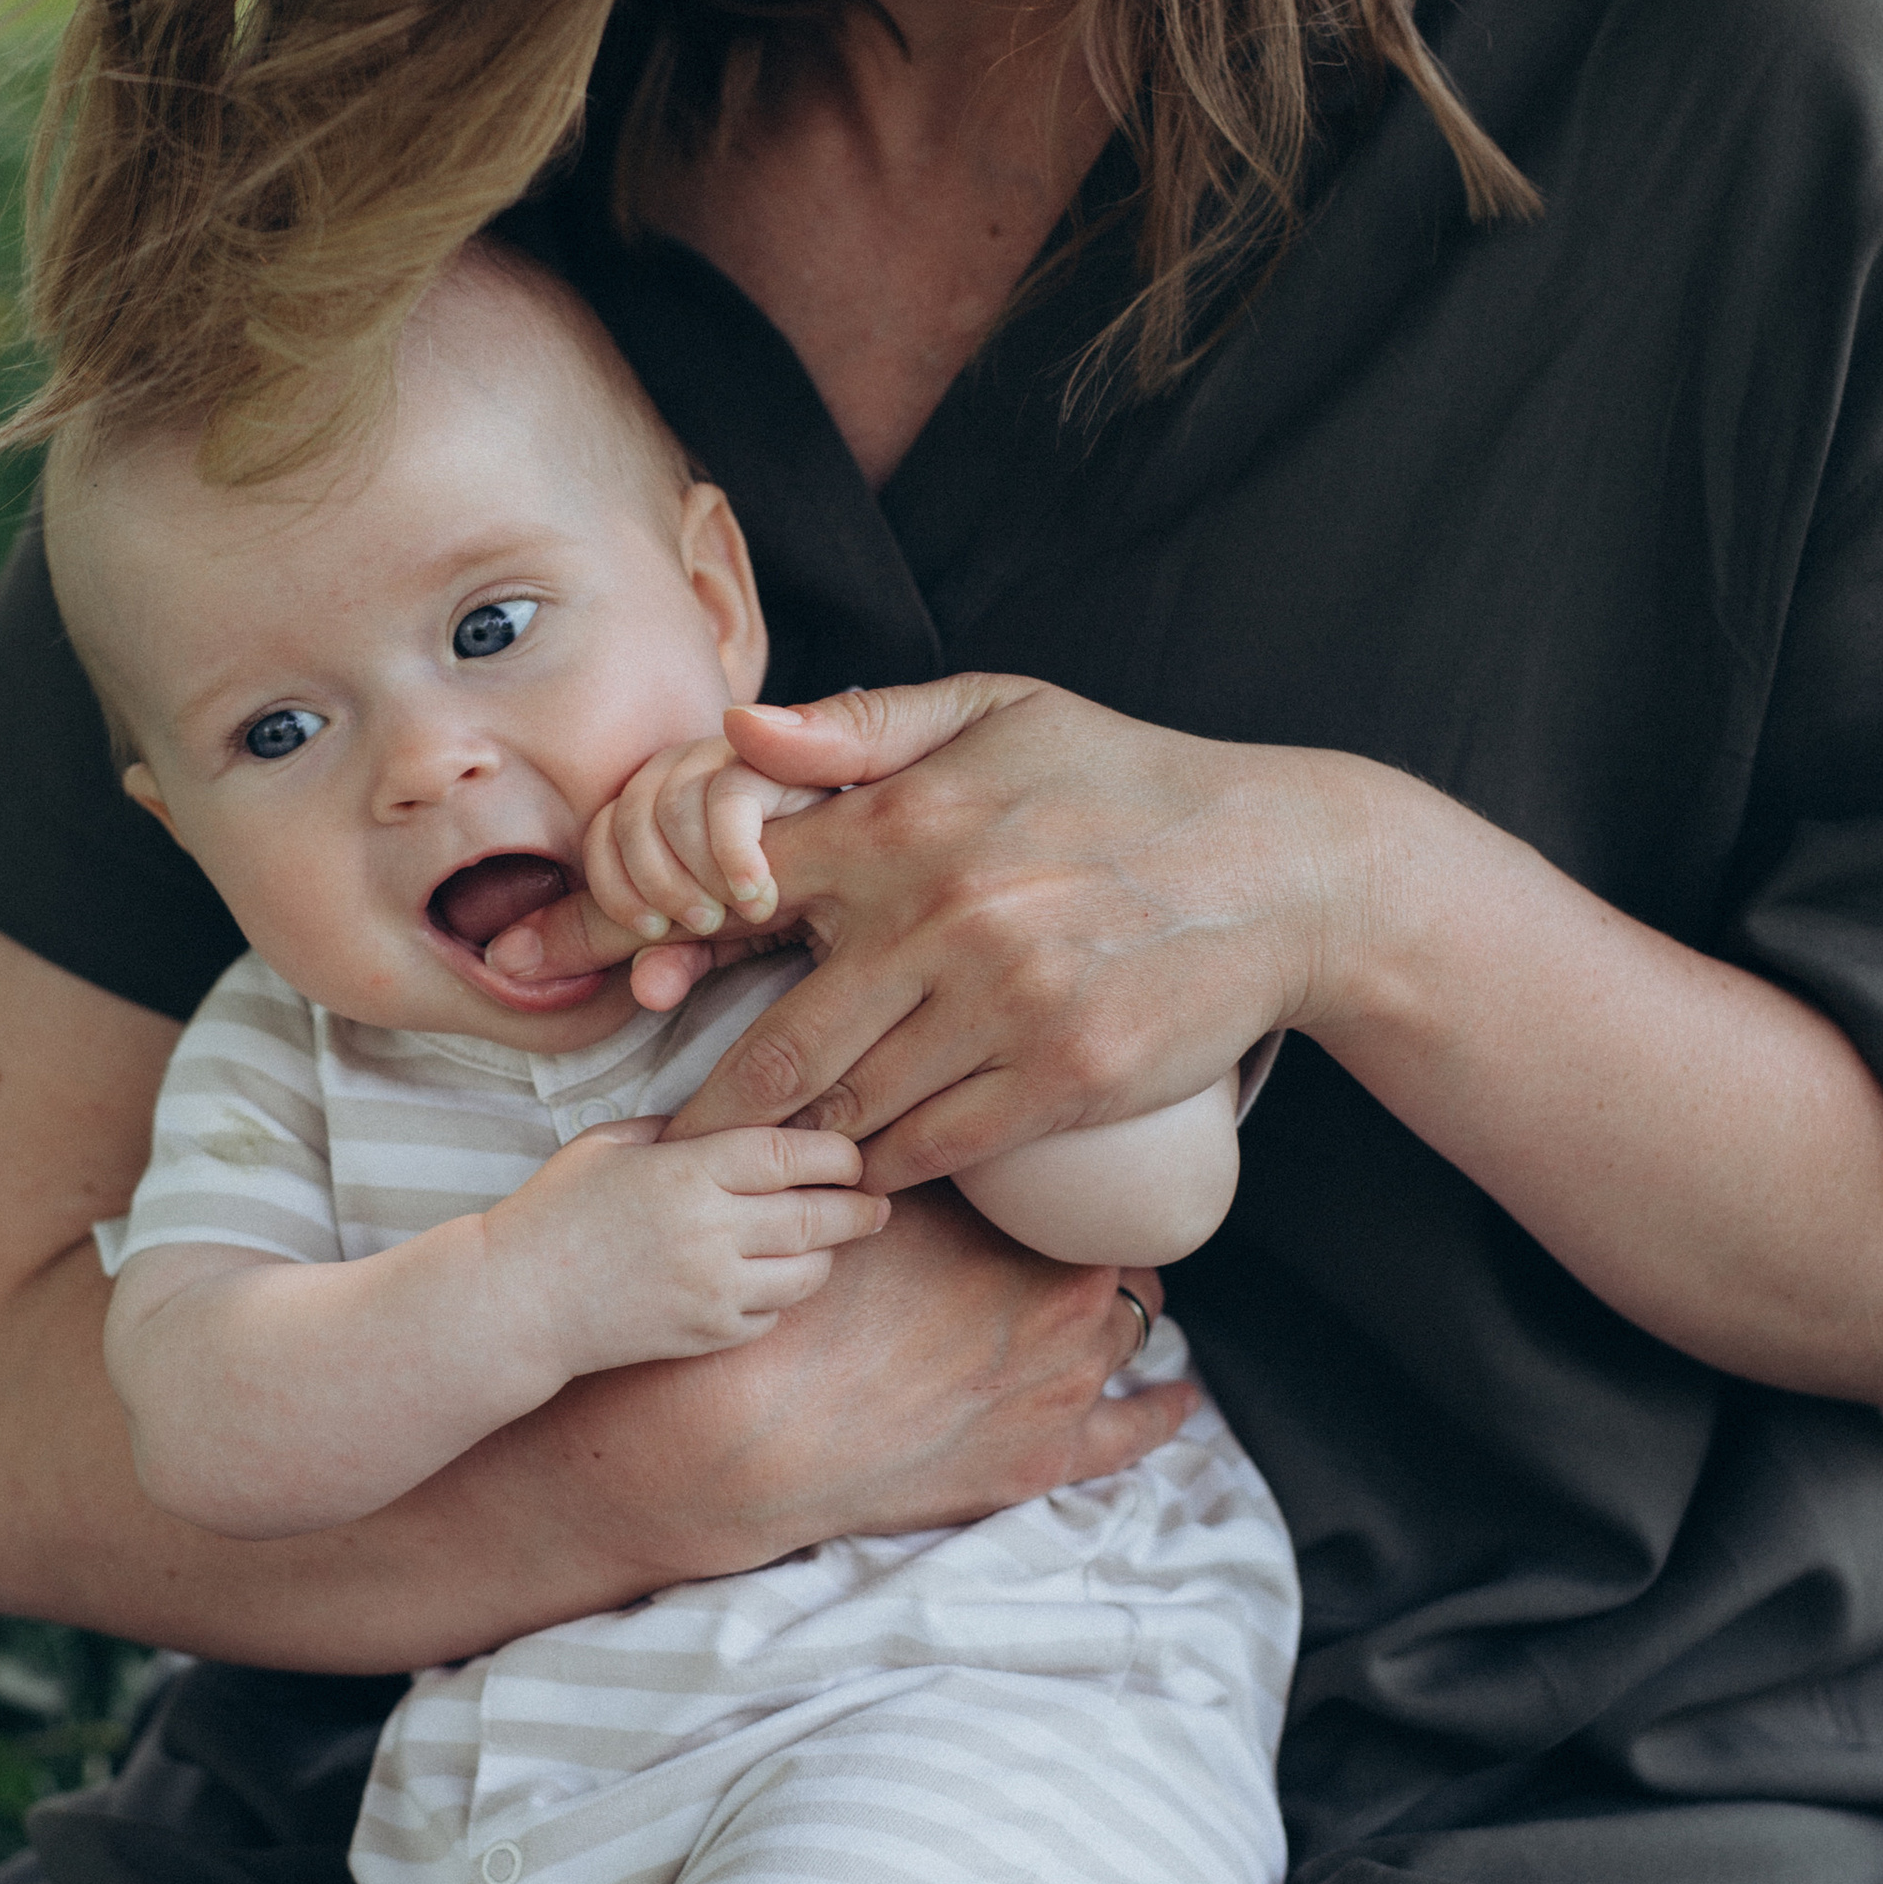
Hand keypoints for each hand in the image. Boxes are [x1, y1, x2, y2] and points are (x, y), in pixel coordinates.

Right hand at [487, 1115, 888, 1376]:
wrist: (514, 1303)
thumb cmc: (554, 1211)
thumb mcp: (608, 1144)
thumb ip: (678, 1127)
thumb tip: (742, 1116)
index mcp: (686, 1173)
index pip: (791, 1156)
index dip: (835, 1152)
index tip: (850, 1152)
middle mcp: (709, 1234)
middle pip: (818, 1217)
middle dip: (859, 1207)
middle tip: (877, 1202)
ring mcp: (712, 1292)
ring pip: (809, 1274)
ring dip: (827, 1254)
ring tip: (830, 1237)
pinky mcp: (706, 1336)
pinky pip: (773, 1316)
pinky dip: (781, 1296)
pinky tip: (770, 1276)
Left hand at [492, 674, 1367, 1190]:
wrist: (1283, 870)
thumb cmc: (1125, 782)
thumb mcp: (998, 711)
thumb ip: (860, 725)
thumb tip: (740, 732)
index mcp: (905, 824)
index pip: (731, 890)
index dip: (650, 939)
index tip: (600, 986)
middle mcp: (942, 919)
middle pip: (777, 1045)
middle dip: (707, 1106)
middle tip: (663, 1146)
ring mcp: (1002, 1008)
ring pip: (851, 1110)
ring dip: (797, 1145)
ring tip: (752, 1172)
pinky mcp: (1060, 1081)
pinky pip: (931, 1148)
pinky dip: (883, 1168)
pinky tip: (862, 1169)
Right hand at [537, 1180, 1191, 1585]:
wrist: (739, 1444)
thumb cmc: (783, 1317)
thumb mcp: (830, 1201)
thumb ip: (891, 1150)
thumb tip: (912, 1089)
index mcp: (1011, 1227)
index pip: (1077, 1180)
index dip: (1065, 1170)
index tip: (1061, 1161)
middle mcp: (1055, 1299)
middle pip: (1113, 1246)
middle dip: (1093, 1234)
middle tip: (1070, 1225)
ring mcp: (1060, 1387)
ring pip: (1131, 1328)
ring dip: (1117, 1310)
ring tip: (1105, 1295)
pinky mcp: (1043, 1462)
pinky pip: (1134, 1433)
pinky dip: (1159, 1411)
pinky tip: (1176, 1396)